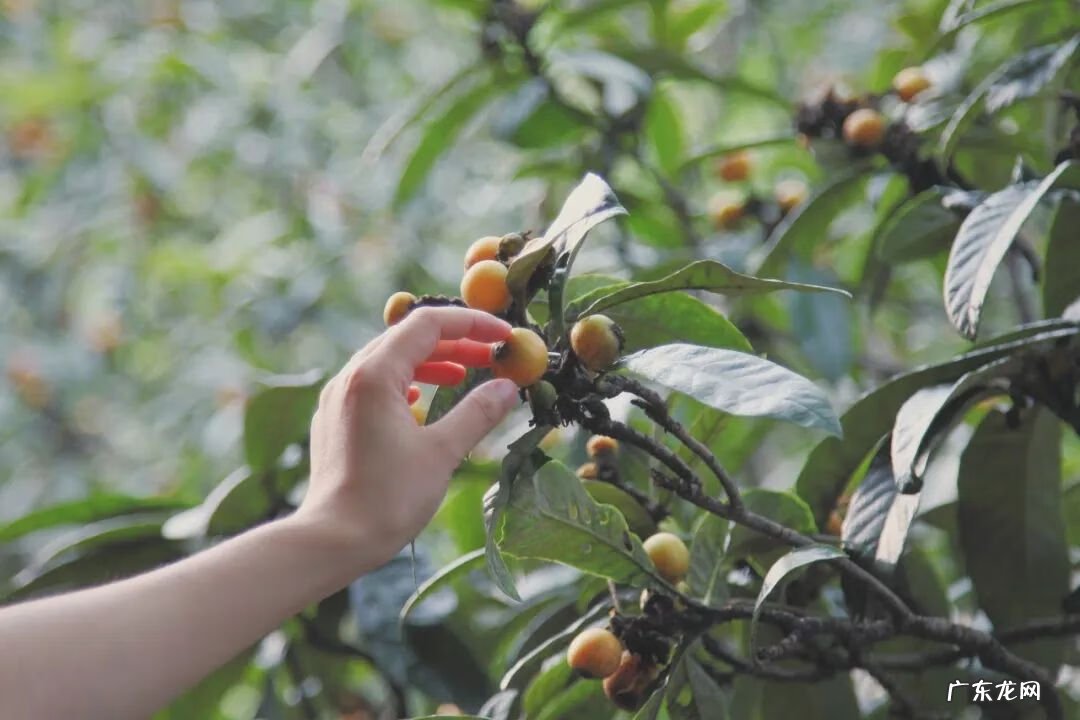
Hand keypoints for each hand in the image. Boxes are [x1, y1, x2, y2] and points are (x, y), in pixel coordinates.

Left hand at [297, 307, 520, 568]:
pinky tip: (421, 401)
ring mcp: (338, 398)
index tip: (504, 337)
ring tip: (464, 375)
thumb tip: (508, 386)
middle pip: (407, 338)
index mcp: (375, 374)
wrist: (332, 540)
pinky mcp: (334, 420)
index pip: (427, 324)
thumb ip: (478, 413)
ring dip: (430, 362)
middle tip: (492, 357)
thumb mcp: (443, 452)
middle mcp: (350, 377)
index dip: (471, 324)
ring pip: (389, 360)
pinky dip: (405, 382)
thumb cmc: (387, 498)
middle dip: (454, 343)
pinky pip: (373, 384)